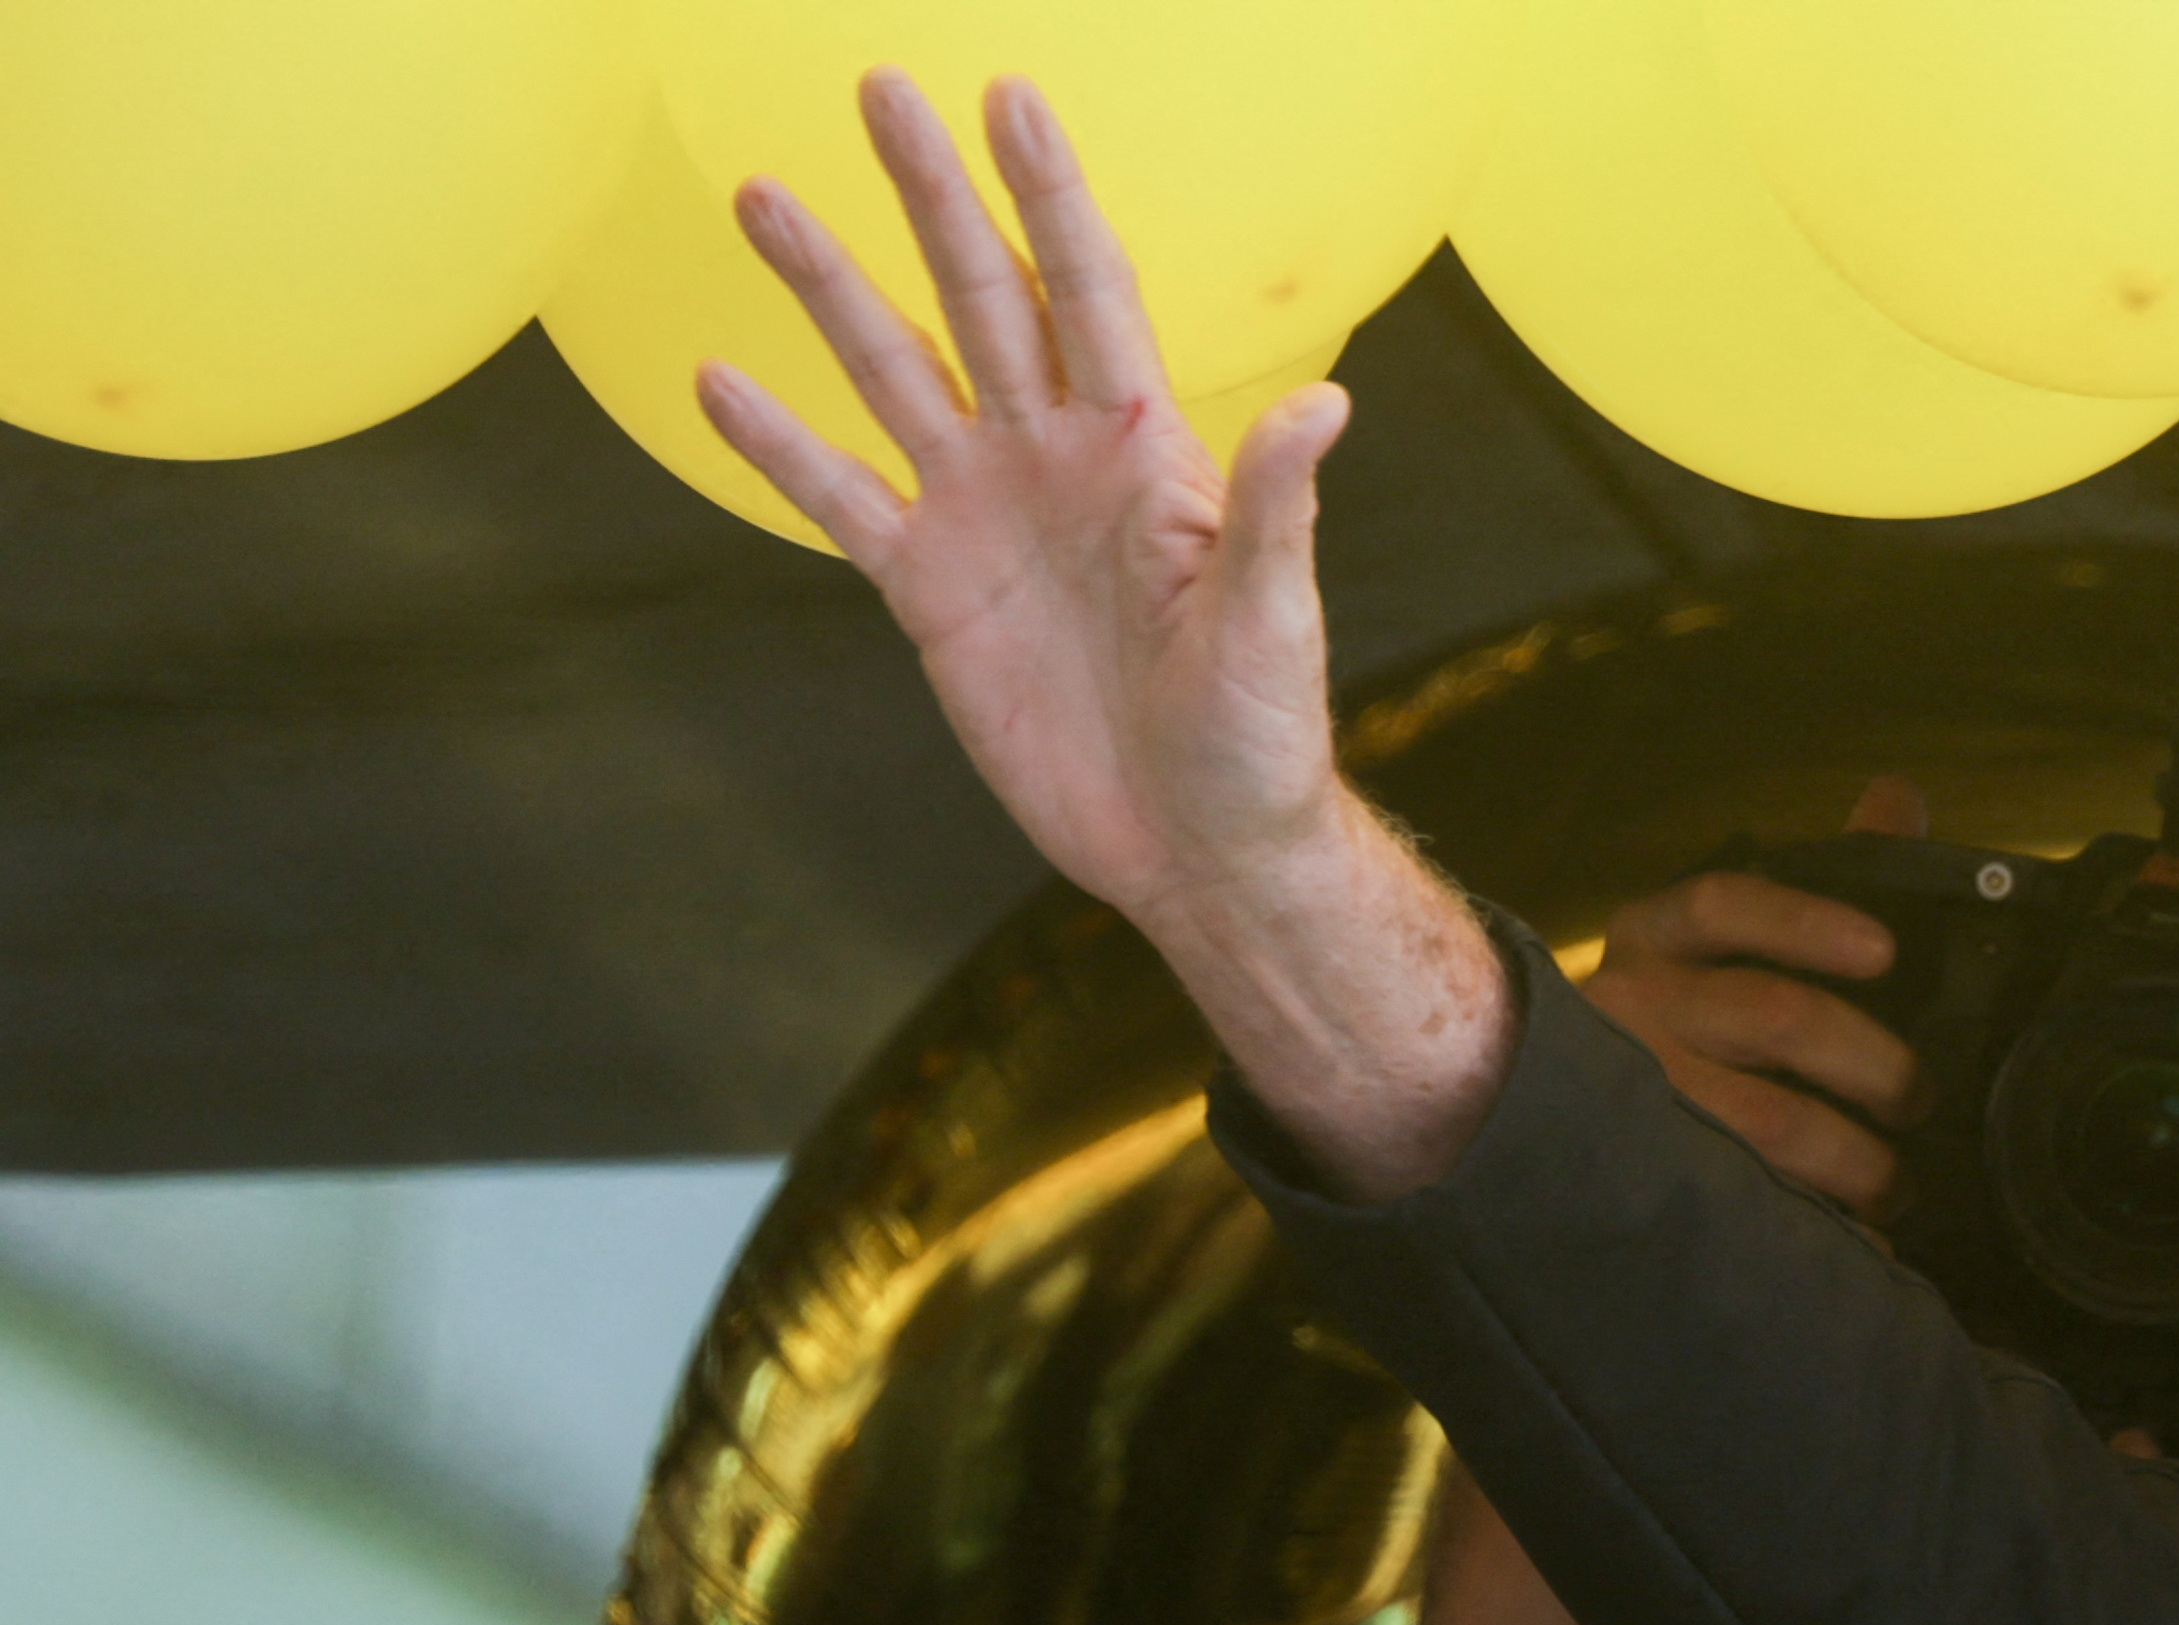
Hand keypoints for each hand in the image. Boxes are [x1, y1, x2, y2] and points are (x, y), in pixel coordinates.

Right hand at [706, 74, 1357, 939]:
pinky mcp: (930, 590)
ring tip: (762, 194)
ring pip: (893, 372)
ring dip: (828, 288)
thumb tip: (1325, 402)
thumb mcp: (1274, 619)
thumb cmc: (1261, 736)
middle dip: (930, 194)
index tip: (1007, 97)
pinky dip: (779, 447)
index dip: (1047, 195)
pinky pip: (841, 500)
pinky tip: (717, 378)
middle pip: (981, 296)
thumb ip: (1278, 508)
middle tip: (878, 87)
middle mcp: (1055, 458)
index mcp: (1144, 448)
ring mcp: (986, 515)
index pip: (1089, 289)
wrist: (1197, 847)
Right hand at [1587, 780, 1936, 1209]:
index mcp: (1654, 936)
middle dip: (1873, 1064)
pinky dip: (1821, 1227)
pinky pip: (1747, 1204)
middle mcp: (1630, 1004)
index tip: (1884, 951)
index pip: (1721, 906)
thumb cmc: (1683, 1017)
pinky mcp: (1641, 1174)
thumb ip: (1826, 870)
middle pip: (1772, 1017)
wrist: (1528, 1112)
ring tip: (1902, 1188)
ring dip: (1857, 1160)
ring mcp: (1629, 1094)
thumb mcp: (1735, 939)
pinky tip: (1864, 1246)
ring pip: (1768, 1122)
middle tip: (1922, 1100)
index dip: (1805, 922)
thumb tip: (1898, 796)